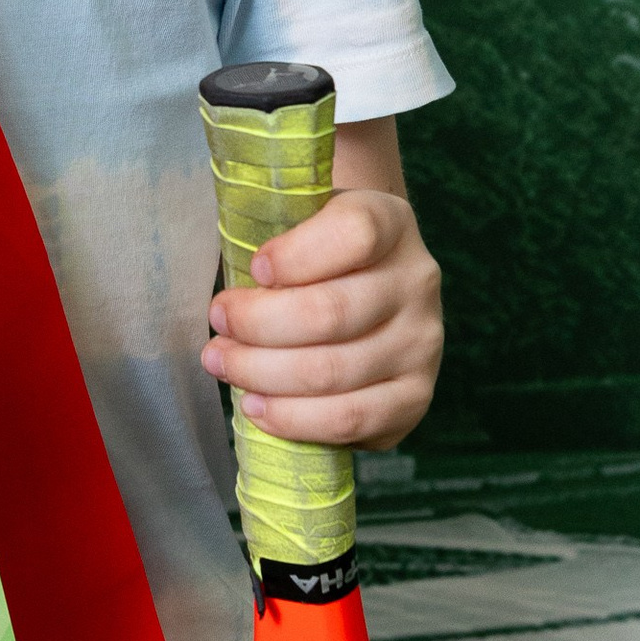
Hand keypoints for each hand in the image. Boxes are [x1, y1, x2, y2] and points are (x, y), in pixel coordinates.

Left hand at [200, 126, 442, 450]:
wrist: (368, 293)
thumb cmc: (314, 257)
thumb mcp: (301, 222)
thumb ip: (273, 233)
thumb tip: (229, 289)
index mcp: (391, 223)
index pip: (355, 234)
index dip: (296, 256)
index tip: (253, 268)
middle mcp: (417, 281)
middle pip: (330, 312)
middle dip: (256, 324)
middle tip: (217, 323)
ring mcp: (422, 343)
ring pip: (331, 371)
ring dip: (261, 373)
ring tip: (222, 363)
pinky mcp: (414, 397)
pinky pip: (349, 419)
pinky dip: (293, 418)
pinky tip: (257, 405)